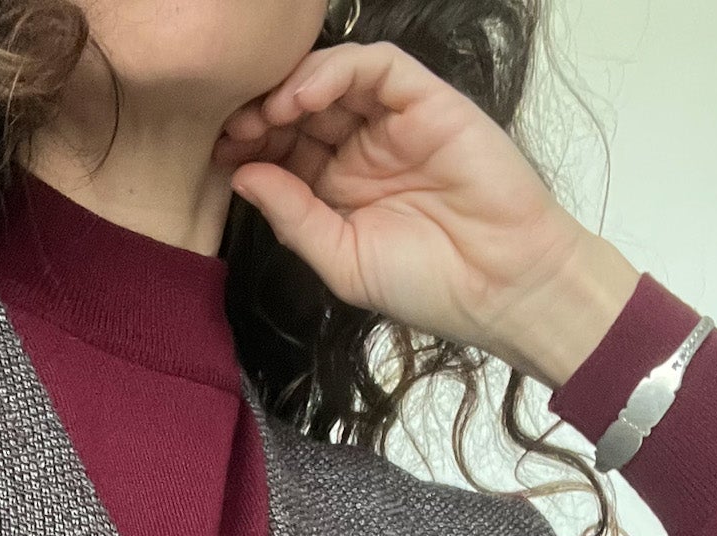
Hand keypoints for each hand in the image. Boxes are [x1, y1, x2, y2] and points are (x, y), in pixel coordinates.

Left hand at [215, 40, 640, 388]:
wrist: (499, 287)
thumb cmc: (426, 285)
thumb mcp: (340, 260)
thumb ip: (292, 217)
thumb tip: (242, 176)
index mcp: (336, 187)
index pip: (282, 148)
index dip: (249, 145)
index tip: (217, 155)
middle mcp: (361, 148)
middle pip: (301, 108)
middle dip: (261, 112)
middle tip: (231, 128)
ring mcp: (394, 122)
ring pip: (334, 78)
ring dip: (292, 87)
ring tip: (266, 113)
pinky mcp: (428, 101)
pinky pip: (377, 67)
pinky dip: (336, 71)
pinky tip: (305, 97)